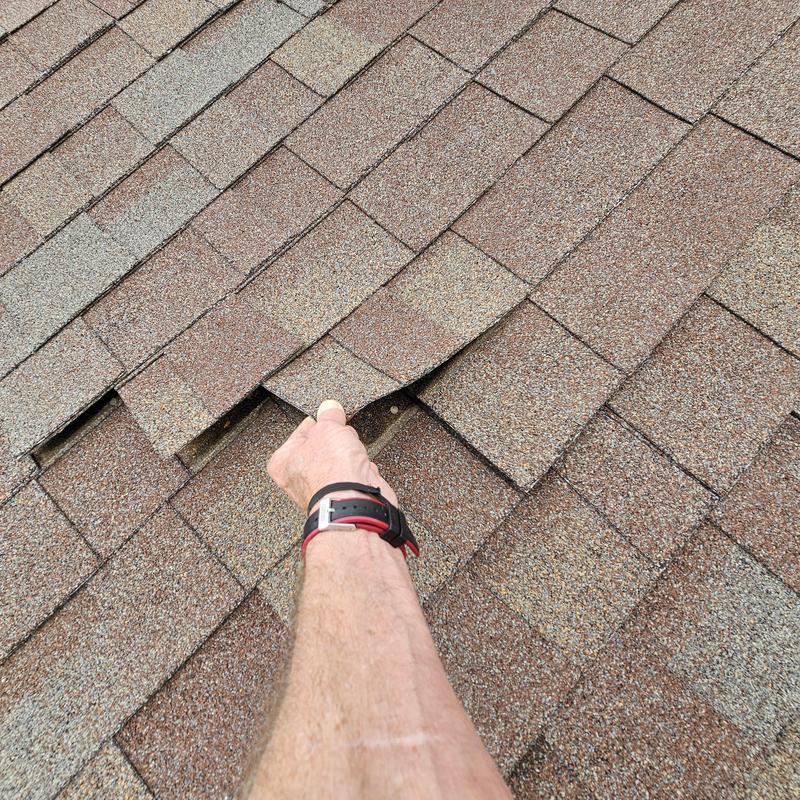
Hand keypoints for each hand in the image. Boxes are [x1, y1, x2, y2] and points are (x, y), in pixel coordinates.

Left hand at [268, 399, 397, 512]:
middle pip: (322, 446)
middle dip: (337, 440)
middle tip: (343, 438)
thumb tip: (331, 408)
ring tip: (354, 456)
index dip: (319, 423)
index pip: (301, 431)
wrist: (356, 501)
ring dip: (352, 455)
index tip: (329, 418)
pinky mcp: (344, 497)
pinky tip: (363, 471)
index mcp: (283, 462)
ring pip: (340, 460)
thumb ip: (329, 415)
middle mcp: (299, 479)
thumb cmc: (332, 471)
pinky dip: (362, 471)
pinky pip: (354, 475)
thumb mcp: (328, 427)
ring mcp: (322, 490)